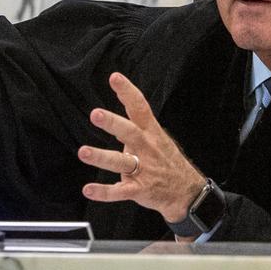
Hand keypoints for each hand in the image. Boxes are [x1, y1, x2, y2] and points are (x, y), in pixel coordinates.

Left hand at [79, 72, 206, 226]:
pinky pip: (119, 191)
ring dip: (102, 157)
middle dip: (113, 123)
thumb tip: (116, 114)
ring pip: (121, 162)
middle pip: (129, 132)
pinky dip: (103, 192)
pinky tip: (88, 190)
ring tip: (83, 152)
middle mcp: (147, 148)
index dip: (128, 92)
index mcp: (151, 133)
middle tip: (95, 114)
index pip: (140, 108)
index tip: (115, 78)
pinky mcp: (139, 189)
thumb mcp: (159, 139)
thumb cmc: (168, 161)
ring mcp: (144, 170)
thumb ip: (137, 127)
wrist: (187, 192)